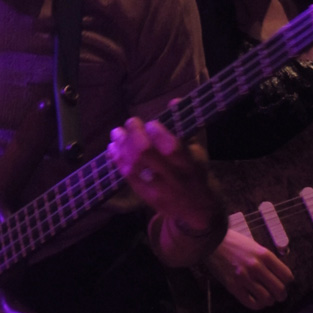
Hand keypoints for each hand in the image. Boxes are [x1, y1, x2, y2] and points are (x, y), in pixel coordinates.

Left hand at [107, 117, 226, 266]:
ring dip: (121, 146)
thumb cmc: (197, 175)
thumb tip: (174, 100)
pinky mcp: (144, 196)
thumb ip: (186, 128)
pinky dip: (117, 160)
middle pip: (147, 154)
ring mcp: (157, 189)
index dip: (158, 133)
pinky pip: (126, 176)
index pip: (171, 147)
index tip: (151, 123)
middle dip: (135, 134)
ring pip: (133, 165)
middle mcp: (173, 178)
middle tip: (132, 122)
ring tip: (117, 132)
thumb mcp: (199, 152)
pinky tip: (113, 148)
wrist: (197, 211)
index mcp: (190, 165)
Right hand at [205, 228, 293, 309]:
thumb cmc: (234, 242)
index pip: (286, 276)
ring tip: (266, 298)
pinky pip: (251, 303)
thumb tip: (278, 275)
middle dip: (281, 295)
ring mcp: (244, 277)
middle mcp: (256, 267)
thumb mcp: (255, 246)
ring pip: (266, 299)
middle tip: (278, 295)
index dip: (287, 282)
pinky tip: (256, 300)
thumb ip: (267, 260)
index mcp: (265, 255)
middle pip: (279, 289)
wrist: (212, 242)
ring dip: (268, 301)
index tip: (283, 283)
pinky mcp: (233, 286)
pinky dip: (257, 305)